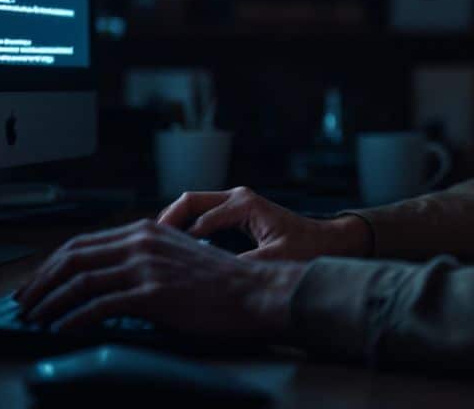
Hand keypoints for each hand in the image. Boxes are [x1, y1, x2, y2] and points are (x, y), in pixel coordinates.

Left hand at [12, 218, 305, 337]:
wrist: (254, 292)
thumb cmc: (218, 283)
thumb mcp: (175, 257)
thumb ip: (143, 259)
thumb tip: (105, 279)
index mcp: (144, 230)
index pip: (81, 243)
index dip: (51, 265)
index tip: (35, 284)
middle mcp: (141, 242)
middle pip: (72, 257)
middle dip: (40, 282)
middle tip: (23, 303)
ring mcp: (146, 266)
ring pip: (80, 280)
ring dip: (50, 301)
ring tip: (35, 318)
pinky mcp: (153, 293)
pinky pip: (100, 305)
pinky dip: (74, 318)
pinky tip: (61, 329)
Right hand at [157, 186, 371, 260]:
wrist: (329, 242)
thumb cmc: (307, 250)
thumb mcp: (274, 260)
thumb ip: (243, 265)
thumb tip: (209, 275)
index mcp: (244, 204)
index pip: (198, 217)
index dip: (177, 239)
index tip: (159, 260)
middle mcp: (237, 197)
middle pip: (188, 201)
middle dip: (165, 222)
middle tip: (144, 246)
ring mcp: (236, 201)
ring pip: (192, 205)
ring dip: (173, 223)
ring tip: (153, 248)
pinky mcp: (236, 211)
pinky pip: (201, 214)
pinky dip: (185, 226)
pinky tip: (173, 248)